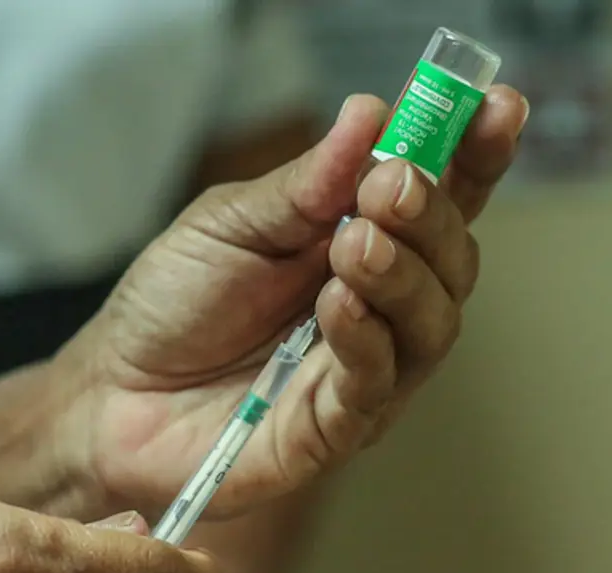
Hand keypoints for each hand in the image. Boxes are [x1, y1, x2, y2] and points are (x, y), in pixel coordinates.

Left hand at [54, 88, 528, 516]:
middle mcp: (379, 304)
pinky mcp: (337, 426)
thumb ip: (304, 184)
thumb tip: (371, 115)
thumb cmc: (173, 302)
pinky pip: (377, 384)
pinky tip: (339, 305)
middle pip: (451, 259)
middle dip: (433, 215)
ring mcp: (365, 368)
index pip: (439, 196)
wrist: (114, 390)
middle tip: (391, 187)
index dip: (475, 154)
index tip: (498, 107)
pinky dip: (367, 339)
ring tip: (356, 241)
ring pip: (431, 323)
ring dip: (403, 274)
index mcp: (358, 241)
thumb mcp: (230, 223)